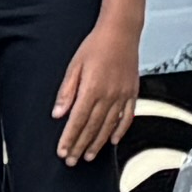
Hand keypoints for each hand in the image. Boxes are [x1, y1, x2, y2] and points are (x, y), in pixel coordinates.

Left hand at [50, 20, 142, 166]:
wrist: (121, 31)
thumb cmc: (96, 45)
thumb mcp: (74, 65)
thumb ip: (66, 91)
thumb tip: (58, 113)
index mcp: (92, 89)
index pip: (77, 121)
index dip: (69, 139)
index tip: (62, 151)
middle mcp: (109, 95)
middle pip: (92, 128)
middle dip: (80, 146)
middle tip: (72, 160)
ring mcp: (122, 95)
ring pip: (109, 126)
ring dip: (98, 143)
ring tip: (89, 155)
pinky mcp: (132, 92)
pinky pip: (127, 117)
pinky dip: (120, 131)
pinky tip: (113, 140)